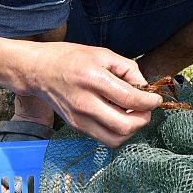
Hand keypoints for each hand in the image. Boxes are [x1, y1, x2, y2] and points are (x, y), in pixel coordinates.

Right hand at [21, 42, 161, 146]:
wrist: (38, 71)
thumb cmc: (69, 58)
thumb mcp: (102, 54)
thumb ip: (128, 69)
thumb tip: (144, 87)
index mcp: (93, 79)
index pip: (130, 99)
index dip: (150, 102)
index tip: (155, 99)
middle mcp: (85, 103)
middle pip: (125, 126)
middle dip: (143, 119)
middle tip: (146, 109)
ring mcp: (79, 119)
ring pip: (115, 139)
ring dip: (130, 130)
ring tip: (132, 115)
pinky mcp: (76, 127)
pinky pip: (103, 138)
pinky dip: (116, 131)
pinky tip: (116, 116)